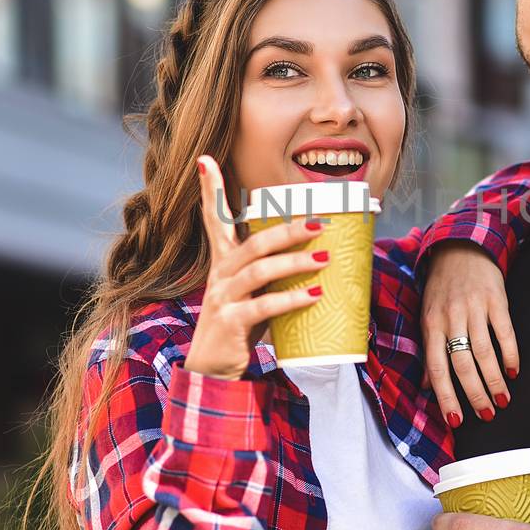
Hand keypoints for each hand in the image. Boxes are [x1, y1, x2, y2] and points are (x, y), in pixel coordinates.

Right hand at [186, 155, 328, 379]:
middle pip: (254, 243)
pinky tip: (314, 295)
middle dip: (288, 230)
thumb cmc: (241, 324)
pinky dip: (291, 300)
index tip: (205, 159)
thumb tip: (321, 252)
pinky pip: (263, 307)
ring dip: (295, 262)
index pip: (213, 219)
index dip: (210, 190)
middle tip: (321, 223)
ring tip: (325, 257)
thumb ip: (273, 271)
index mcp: (223, 261)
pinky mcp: (231, 322)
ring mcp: (223, 298)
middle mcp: (220, 274)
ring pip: (259, 271)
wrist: (215, 369)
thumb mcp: (253, 291)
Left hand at [421, 241, 519, 424]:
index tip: (456, 420)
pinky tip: (513, 371)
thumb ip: (429, 352)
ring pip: (484, 351)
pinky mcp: (496, 299)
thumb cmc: (442, 288)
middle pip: (462, 363)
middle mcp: (451, 317)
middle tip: (486, 414)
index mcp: (431, 324)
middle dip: (475, 394)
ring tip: (502, 399)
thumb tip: (426, 387)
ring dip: (494, 380)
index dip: (445, 396)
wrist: (461, 249)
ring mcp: (474, 308)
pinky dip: (510, 354)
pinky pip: (504, 332)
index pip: (436, 367)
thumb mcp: (428, 317)